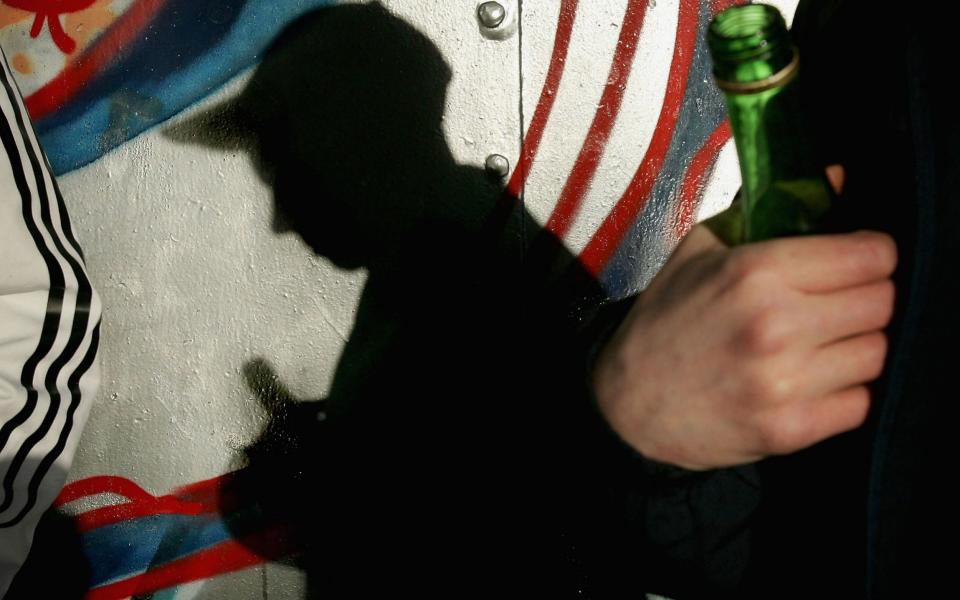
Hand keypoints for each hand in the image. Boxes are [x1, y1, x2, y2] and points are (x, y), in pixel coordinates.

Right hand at [592, 206, 895, 469]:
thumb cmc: (663, 323)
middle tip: (837, 302)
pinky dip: (843, 392)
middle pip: (882, 302)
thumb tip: (836, 178)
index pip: (871, 255)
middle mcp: (776, 324)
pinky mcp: (790, 430)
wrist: (626, 405)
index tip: (856, 260)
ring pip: (876, 352)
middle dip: (865, 296)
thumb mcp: (700, 250)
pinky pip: (860, 402)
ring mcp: (785, 382)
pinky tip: (812, 381)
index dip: (869, 253)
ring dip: (855, 345)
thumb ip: (767, 211)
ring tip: (822, 343)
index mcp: (755, 272)